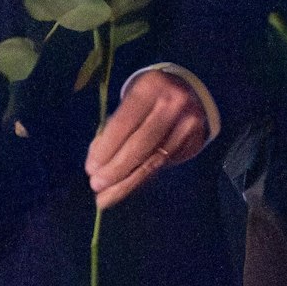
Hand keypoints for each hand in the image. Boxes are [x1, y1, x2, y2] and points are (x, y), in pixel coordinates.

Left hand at [85, 70, 209, 208]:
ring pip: (154, 161)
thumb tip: (98, 164)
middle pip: (141, 144)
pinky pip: (164, 165)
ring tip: (105, 198)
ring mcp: (189, 123)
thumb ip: (112, 129)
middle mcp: (175, 103)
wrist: (186, 91)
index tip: (90, 169)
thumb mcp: (129, 103)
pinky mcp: (196, 140)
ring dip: (127, 183)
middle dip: (116, 169)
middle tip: (96, 186)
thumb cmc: (147, 99)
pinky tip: (127, 188)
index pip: (125, 122)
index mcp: (151, 87)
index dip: (106, 148)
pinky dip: (142, 179)